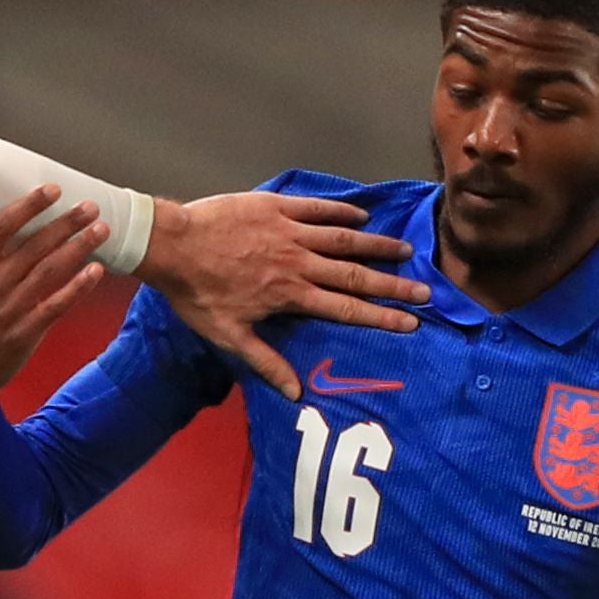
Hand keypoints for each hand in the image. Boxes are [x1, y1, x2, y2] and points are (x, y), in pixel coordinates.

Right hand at [0, 187, 107, 411]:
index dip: (28, 207)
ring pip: (49, 272)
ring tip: (100, 230)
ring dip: (77, 249)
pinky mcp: (25, 333)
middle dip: (65, 224)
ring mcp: (10, 310)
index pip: (1, 229)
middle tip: (90, 206)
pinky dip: (77, 288)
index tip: (51, 191)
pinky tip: (96, 271)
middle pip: (33, 246)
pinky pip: (55, 306)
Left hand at [136, 191, 432, 399]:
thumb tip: (295, 392)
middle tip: (425, 290)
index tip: (410, 321)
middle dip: (393, 285)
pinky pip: (316, 208)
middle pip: (355, 275)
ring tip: (405, 250)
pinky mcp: (276, 206)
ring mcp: (289, 231)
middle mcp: (298, 262)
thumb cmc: (197, 294)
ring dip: (376, 244)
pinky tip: (362, 214)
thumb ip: (265, 362)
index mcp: (291, 294)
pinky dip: (341, 211)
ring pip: (343, 238)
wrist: (172, 245)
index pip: (346, 308)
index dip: (381, 316)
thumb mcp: (228, 336)